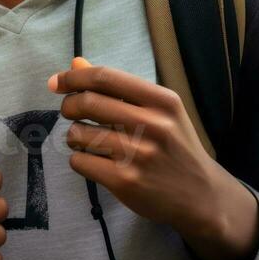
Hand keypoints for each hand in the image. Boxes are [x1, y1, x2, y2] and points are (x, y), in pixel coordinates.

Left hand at [48, 58, 258, 259]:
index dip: (74, 77)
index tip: (57, 82)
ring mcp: (139, 155)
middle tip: (70, 111)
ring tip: (85, 139)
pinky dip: (79, 159)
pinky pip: (80, 162)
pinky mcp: (126, 182)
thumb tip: (76, 64)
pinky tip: (93, 160)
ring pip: (80, 133)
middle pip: (88, 102)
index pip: (106, 77)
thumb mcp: (158, 111)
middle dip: (69, 105)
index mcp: (162, 101)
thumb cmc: (174, 146)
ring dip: (74, 135)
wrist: (201, 195)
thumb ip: (117, 87)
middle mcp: (153, 125)